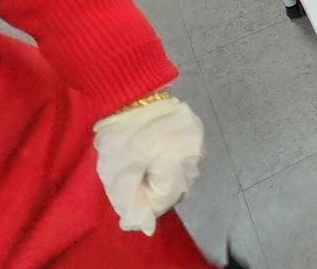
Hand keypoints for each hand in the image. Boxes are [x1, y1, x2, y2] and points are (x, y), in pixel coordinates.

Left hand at [93, 97, 203, 235]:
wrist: (131, 92)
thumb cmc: (122, 135)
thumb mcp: (118, 173)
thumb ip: (131, 203)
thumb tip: (142, 225)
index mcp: (177, 163)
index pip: (167, 199)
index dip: (147, 204)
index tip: (131, 197)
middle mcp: (195, 154)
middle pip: (181, 188)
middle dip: (160, 192)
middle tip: (138, 182)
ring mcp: (199, 140)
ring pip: (187, 173)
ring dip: (170, 178)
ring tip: (149, 167)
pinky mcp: (197, 129)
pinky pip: (189, 156)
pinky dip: (176, 163)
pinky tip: (160, 155)